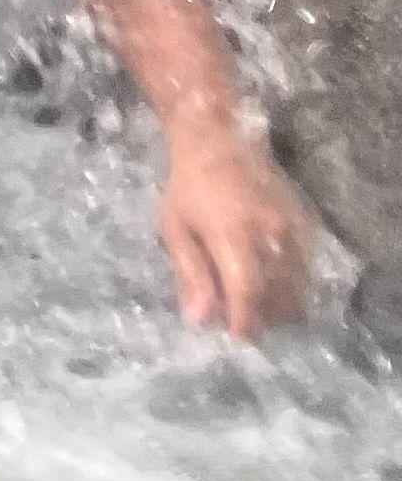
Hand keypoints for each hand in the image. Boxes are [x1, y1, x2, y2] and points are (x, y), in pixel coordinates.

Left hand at [160, 125, 317, 339]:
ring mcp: (293, 228)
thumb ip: (190, 275)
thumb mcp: (174, 230)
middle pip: (278, 295)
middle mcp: (270, 233)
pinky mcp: (306, 223)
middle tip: (238, 321)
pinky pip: (306, 268)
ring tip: (252, 306)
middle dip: (260, 317)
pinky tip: (270, 286)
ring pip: (298, 285)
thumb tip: (200, 320)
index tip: (237, 339)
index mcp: (233, 235)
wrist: (222, 142)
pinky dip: (292, 286)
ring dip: (278, 306)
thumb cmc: (187, 187)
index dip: (245, 321)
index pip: (248, 291)